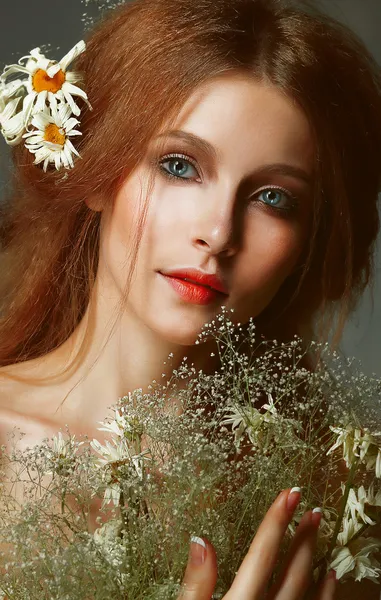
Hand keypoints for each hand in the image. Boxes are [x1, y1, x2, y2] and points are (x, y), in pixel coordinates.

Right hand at [177, 488, 335, 599]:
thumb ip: (195, 585)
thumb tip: (200, 539)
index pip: (260, 554)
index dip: (275, 521)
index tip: (291, 493)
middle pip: (289, 570)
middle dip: (301, 536)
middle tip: (313, 509)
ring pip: (307, 591)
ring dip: (315, 559)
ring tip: (321, 533)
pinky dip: (326, 595)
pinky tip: (330, 578)